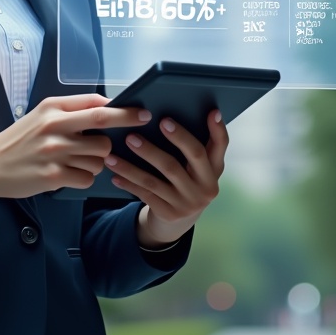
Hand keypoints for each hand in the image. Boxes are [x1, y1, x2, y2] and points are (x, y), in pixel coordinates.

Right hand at [0, 94, 152, 202]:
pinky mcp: (54, 176)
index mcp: (53, 108)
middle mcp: (55, 127)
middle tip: (136, 134)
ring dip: (97, 161)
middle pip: (104, 129)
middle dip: (124, 131)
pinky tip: (69, 174)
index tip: (142, 112)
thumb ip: (71, 110)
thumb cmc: (19, 140)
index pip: (97, 104)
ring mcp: (55, 152)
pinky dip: (85, 177)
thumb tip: (108, 107)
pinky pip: (88, 177)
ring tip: (78, 160)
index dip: (123, 109)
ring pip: (99, 157)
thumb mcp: (41, 115)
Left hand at [105, 110, 227, 245]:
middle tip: (159, 121)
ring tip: (118, 148)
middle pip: (191, 157)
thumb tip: (169, 116)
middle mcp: (206, 187)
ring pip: (158, 177)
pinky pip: (145, 193)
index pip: (220, 147)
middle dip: (176, 137)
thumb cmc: (183, 182)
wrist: (177, 222)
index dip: (218, 130)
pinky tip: (114, 174)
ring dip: (135, 163)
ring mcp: (188, 203)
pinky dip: (128, 182)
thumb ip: (191, 148)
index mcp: (214, 170)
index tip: (212, 111)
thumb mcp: (195, 169)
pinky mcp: (169, 213)